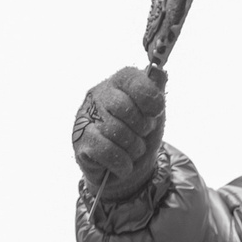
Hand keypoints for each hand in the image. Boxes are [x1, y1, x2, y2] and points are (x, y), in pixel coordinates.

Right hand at [72, 65, 167, 199]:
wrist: (123, 169)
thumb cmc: (137, 135)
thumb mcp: (153, 112)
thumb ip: (156, 91)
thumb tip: (160, 73)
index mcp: (118, 83)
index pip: (132, 79)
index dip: (149, 97)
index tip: (155, 112)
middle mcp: (98, 95)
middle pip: (123, 107)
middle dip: (141, 128)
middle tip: (142, 134)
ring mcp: (86, 117)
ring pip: (116, 131)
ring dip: (134, 148)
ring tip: (132, 149)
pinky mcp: (80, 141)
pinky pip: (107, 151)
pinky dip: (123, 163)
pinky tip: (123, 163)